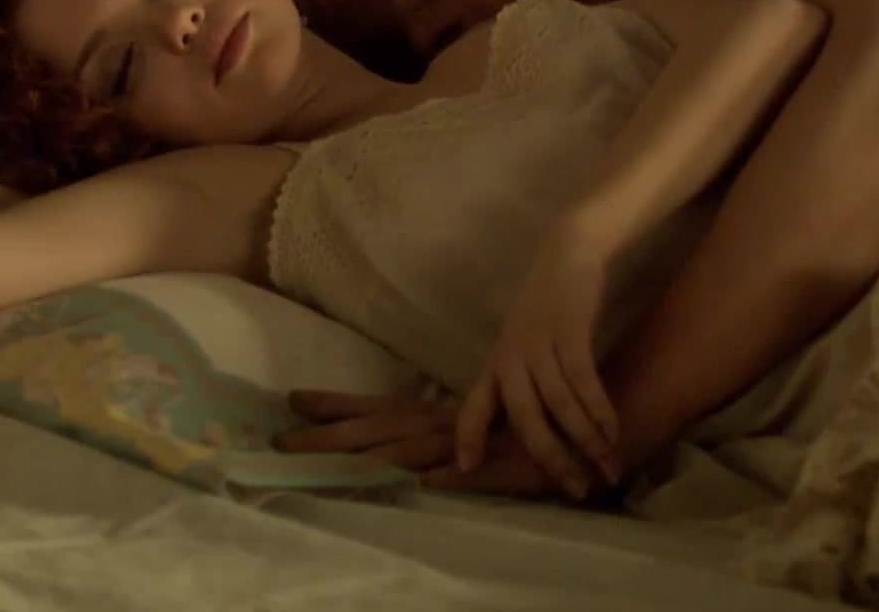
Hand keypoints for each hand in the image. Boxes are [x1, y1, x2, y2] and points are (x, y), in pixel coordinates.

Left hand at [275, 390, 559, 498]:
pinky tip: (427, 482)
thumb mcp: (485, 415)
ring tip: (334, 469)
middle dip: (330, 438)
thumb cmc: (540, 407)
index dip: (337, 403)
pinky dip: (454, 476)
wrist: (596, 395)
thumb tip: (418, 441)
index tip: (292, 400)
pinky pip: (479, 471)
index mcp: (441, 413)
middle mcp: (452, 421)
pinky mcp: (510, 463)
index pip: (380, 407)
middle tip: (282, 444)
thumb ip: (451, 427)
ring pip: (418, 448)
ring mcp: (478, 441)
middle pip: (381, 429)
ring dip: (376, 459)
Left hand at [456, 232, 620, 498]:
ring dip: (586, 441)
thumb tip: (532, 428)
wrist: (568, 253)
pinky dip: (599, 410)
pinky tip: (612, 430)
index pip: (473, 408)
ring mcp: (538, 345)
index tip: (467, 469)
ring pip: (560, 407)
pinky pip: (582, 382)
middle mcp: (511, 359)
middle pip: (525, 421)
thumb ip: (521, 382)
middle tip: (575, 488)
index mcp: (496, 364)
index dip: (468, 438)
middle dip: (551, 459)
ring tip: (607, 465)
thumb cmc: (548, 306)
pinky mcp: (568, 332)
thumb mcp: (522, 344)